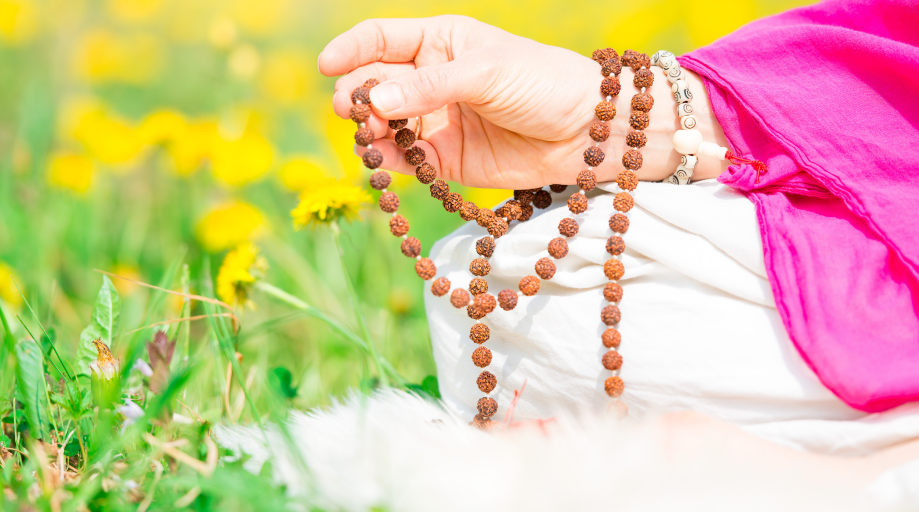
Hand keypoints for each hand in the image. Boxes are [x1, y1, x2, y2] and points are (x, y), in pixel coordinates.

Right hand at [320, 16, 727, 188]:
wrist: (591, 131)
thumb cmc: (544, 82)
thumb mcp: (486, 71)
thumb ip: (429, 86)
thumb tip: (373, 100)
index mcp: (441, 41)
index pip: (380, 38)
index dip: (350, 50)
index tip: (328, 68)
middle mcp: (432, 80)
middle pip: (375, 85)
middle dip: (358, 97)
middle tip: (356, 113)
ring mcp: (438, 121)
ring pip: (385, 126)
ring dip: (370, 132)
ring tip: (370, 138)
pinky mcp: (448, 160)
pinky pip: (408, 161)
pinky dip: (392, 164)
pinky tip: (383, 164)